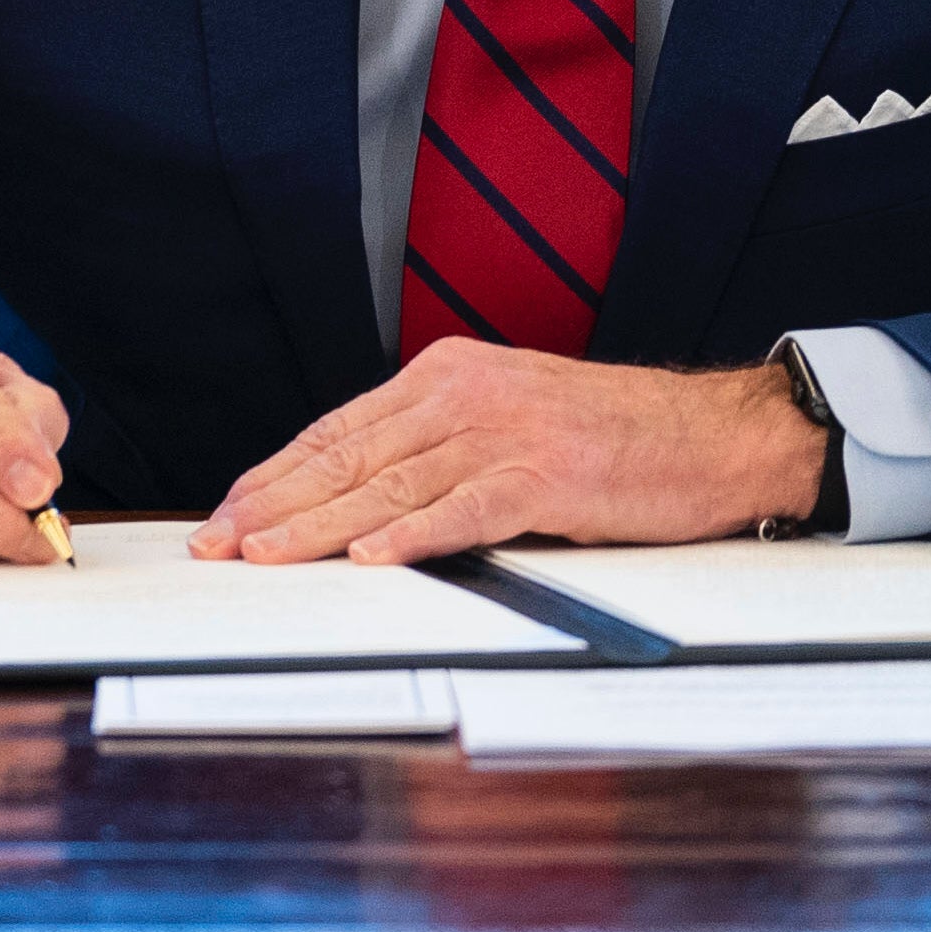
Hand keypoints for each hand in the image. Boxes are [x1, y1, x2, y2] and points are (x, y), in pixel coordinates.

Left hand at [191, 340, 821, 565]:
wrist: (714, 435)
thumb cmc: (618, 439)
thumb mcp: (513, 421)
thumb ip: (442, 446)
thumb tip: (361, 500)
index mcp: (452, 375)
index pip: (340, 428)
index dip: (276, 474)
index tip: (228, 511)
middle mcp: (468, 393)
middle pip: (349, 455)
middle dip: (273, 504)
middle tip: (216, 542)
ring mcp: (507, 431)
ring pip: (390, 484)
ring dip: (317, 526)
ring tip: (264, 555)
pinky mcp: (548, 476)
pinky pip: (465, 510)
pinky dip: (412, 535)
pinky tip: (369, 556)